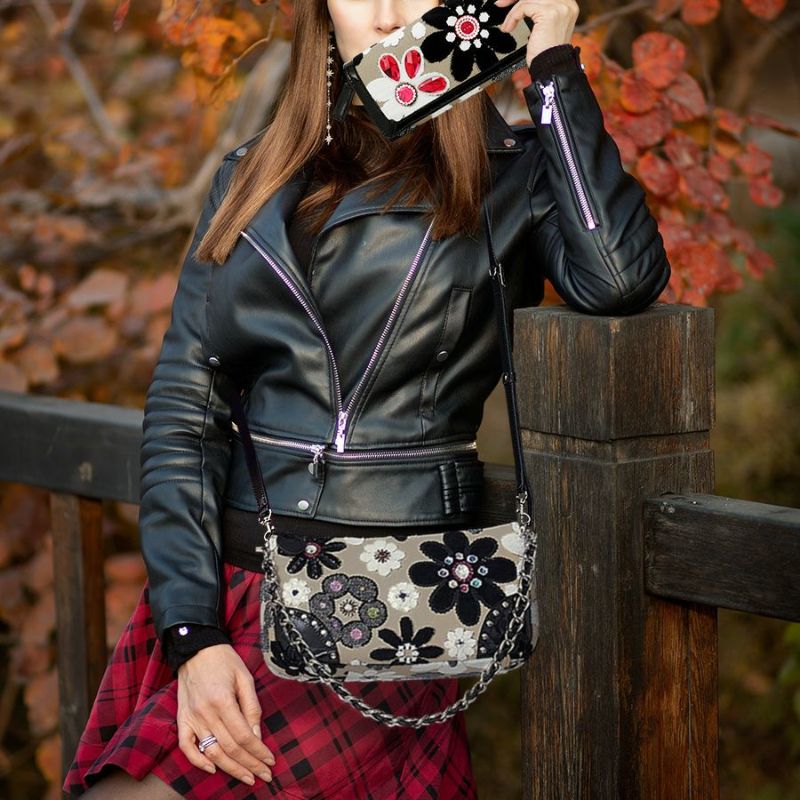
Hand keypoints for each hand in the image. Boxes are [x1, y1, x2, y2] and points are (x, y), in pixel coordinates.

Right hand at [177, 644, 275, 785]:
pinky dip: (197, 761)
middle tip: (264, 776)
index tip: (270, 761)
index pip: (244, 736)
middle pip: (230, 748)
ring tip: (246, 777)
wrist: (196, 648)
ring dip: (230, 769)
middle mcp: (206, 713)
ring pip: (211, 752)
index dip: (259, 752)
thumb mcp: (245, 677)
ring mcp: (192, 718)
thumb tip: (257, 735)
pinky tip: (212, 769)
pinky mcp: (182, 719)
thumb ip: (252, 707)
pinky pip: (186, 746)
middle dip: (249, 765)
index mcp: (223, 701)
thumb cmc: (224, 660)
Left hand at [494, 0, 578, 66]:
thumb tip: (522, 3)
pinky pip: (524, 7)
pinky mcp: (549, 13)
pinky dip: (513, 17)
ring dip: (512, 12)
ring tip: (507, 25)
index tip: (510, 1)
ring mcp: (559, 7)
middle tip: (501, 4)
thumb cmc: (546, 53)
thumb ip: (538, 10)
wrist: (551, 68)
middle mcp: (566, 3)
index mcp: (567, 4)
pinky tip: (509, 27)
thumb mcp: (544, 26)